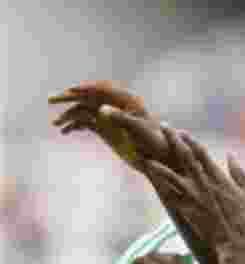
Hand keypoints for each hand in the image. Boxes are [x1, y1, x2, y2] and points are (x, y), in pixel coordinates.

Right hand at [48, 82, 164, 168]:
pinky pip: (86, 124)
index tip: (70, 91)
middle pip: (88, 97)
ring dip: (69, 115)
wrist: (159, 158)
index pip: (101, 89)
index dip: (85, 88)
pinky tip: (65, 131)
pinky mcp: (105, 129)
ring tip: (56, 124)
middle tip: (51, 99)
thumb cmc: (154, 142)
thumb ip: (121, 118)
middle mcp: (114, 106)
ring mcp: (108, 117)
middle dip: (69, 98)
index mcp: (125, 100)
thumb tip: (101, 109)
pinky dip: (75, 126)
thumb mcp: (138, 130)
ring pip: (84, 111)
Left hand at [142, 127, 244, 263]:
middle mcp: (204, 185)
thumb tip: (230, 156)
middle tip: (163, 129)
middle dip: (173, 141)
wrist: (238, 246)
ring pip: (171, 177)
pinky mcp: (187, 212)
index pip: (202, 154)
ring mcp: (193, 199)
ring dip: (158, 165)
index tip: (182, 132)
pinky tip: (151, 181)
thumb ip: (239, 174)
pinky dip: (160, 188)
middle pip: (185, 158)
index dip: (190, 141)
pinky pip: (170, 197)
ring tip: (146, 157)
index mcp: (220, 179)